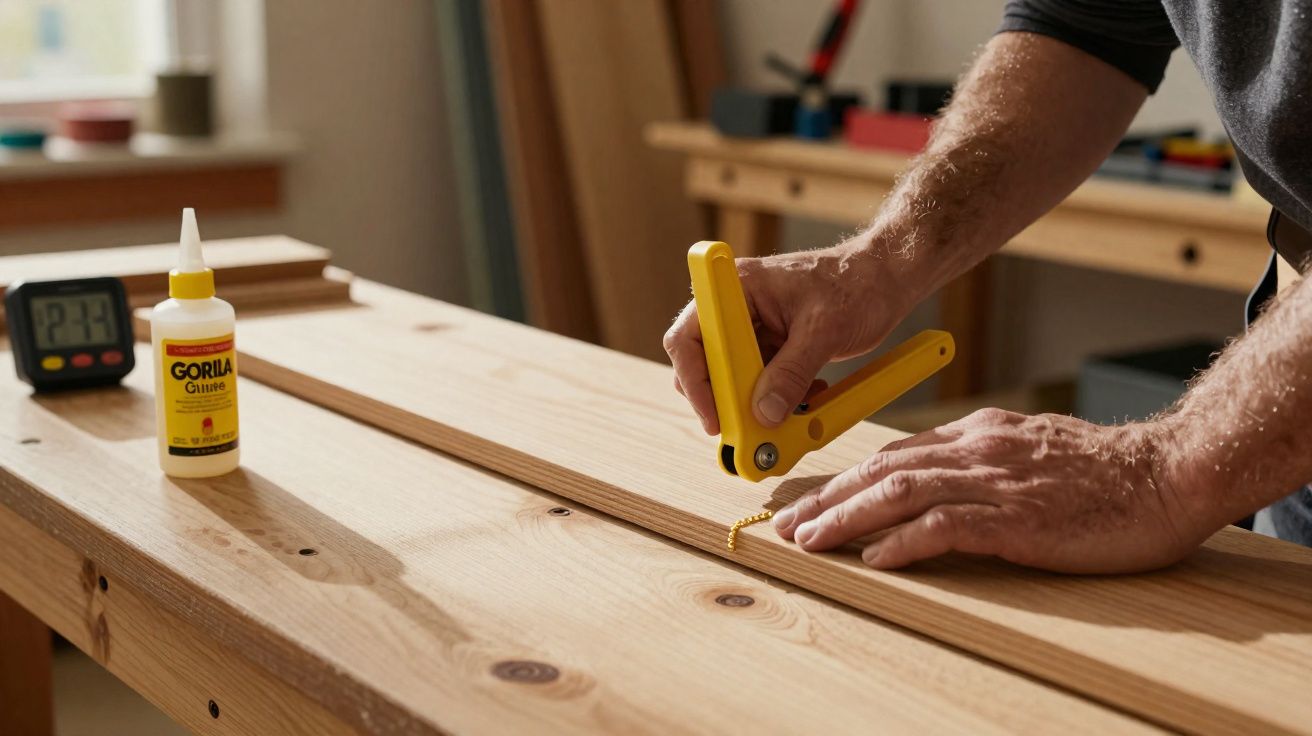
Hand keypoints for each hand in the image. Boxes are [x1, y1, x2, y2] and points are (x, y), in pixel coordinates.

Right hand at [664, 236, 914, 434]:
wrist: (886, 279)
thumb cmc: (857, 284)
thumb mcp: (824, 331)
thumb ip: (792, 372)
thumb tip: (765, 413)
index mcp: (738, 288)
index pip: (690, 336)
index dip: (694, 380)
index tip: (714, 416)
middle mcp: (737, 306)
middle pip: (704, 362)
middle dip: (724, 399)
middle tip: (743, 429)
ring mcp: (752, 327)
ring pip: (731, 377)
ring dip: (752, 403)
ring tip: (782, 416)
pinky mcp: (770, 344)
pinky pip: (757, 380)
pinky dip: (774, 398)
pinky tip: (803, 399)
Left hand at [773, 409, 1219, 573]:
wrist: (1165, 473)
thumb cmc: (1104, 469)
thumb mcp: (1031, 446)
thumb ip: (983, 455)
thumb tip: (936, 470)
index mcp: (978, 435)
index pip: (895, 454)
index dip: (847, 478)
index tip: (813, 500)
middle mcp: (977, 452)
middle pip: (883, 471)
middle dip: (829, 498)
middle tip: (789, 523)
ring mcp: (995, 484)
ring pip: (901, 494)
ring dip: (848, 518)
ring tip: (810, 540)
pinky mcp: (1018, 520)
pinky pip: (947, 527)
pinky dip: (904, 542)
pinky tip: (875, 559)